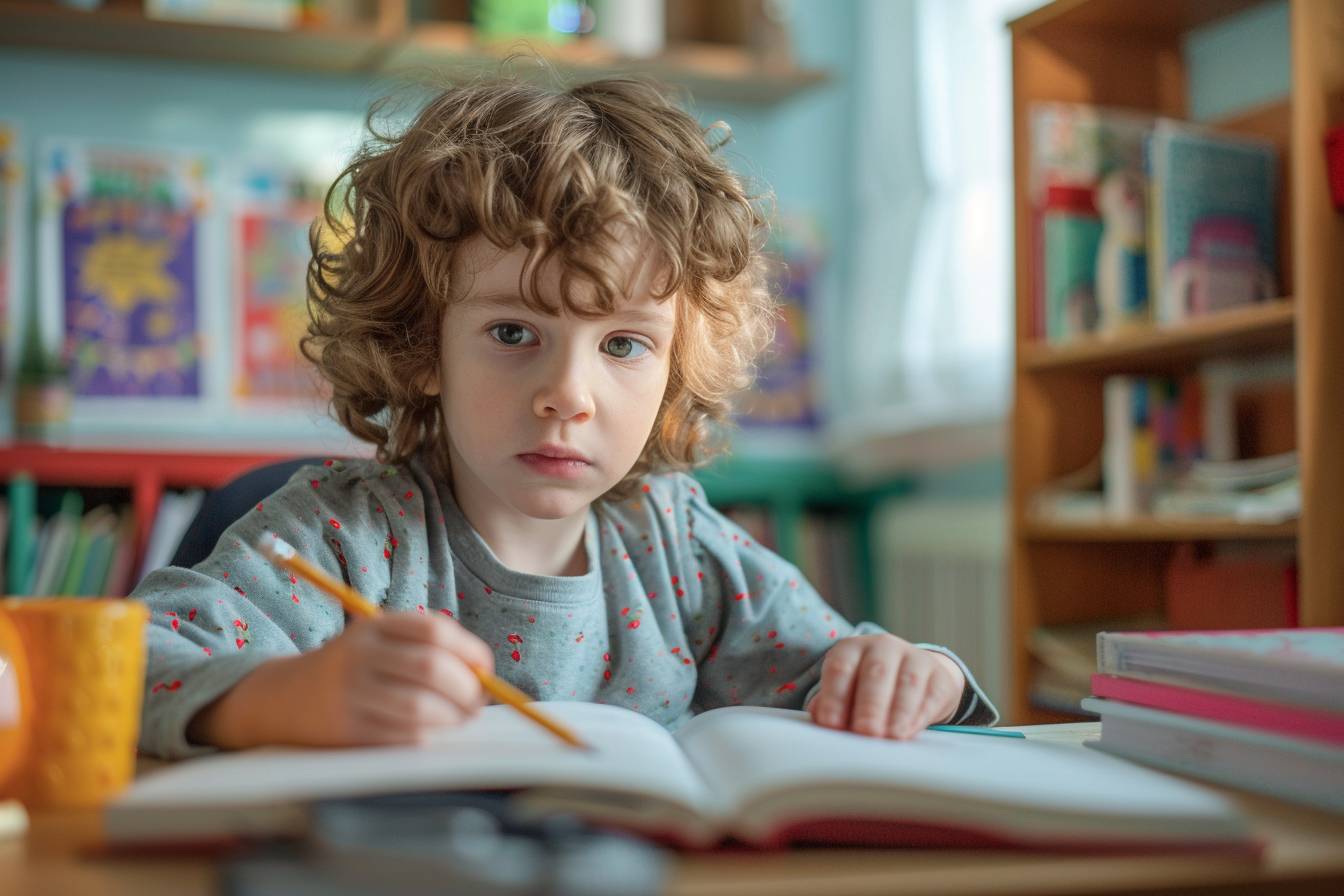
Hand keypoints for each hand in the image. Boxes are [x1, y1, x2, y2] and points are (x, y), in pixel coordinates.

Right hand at [190, 613, 494, 748]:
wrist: (285, 699)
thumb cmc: (354, 669)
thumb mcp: (380, 642)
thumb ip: (426, 648)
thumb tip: (484, 676)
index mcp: (373, 627)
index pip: (434, 630)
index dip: (469, 650)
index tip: (486, 669)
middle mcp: (359, 656)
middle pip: (431, 669)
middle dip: (466, 689)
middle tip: (477, 702)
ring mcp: (349, 694)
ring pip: (420, 707)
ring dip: (451, 717)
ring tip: (458, 719)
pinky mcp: (345, 731)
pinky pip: (402, 736)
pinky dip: (427, 736)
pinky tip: (430, 733)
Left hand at [808, 634, 965, 739]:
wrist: (919, 678)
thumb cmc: (870, 690)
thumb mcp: (848, 691)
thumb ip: (832, 705)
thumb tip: (820, 722)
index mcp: (852, 648)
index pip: (840, 668)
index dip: (834, 697)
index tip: (831, 725)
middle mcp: (883, 646)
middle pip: (875, 673)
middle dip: (869, 705)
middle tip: (865, 731)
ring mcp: (914, 658)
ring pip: (907, 683)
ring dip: (897, 712)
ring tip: (889, 736)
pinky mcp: (939, 676)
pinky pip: (930, 694)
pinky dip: (919, 715)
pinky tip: (909, 732)